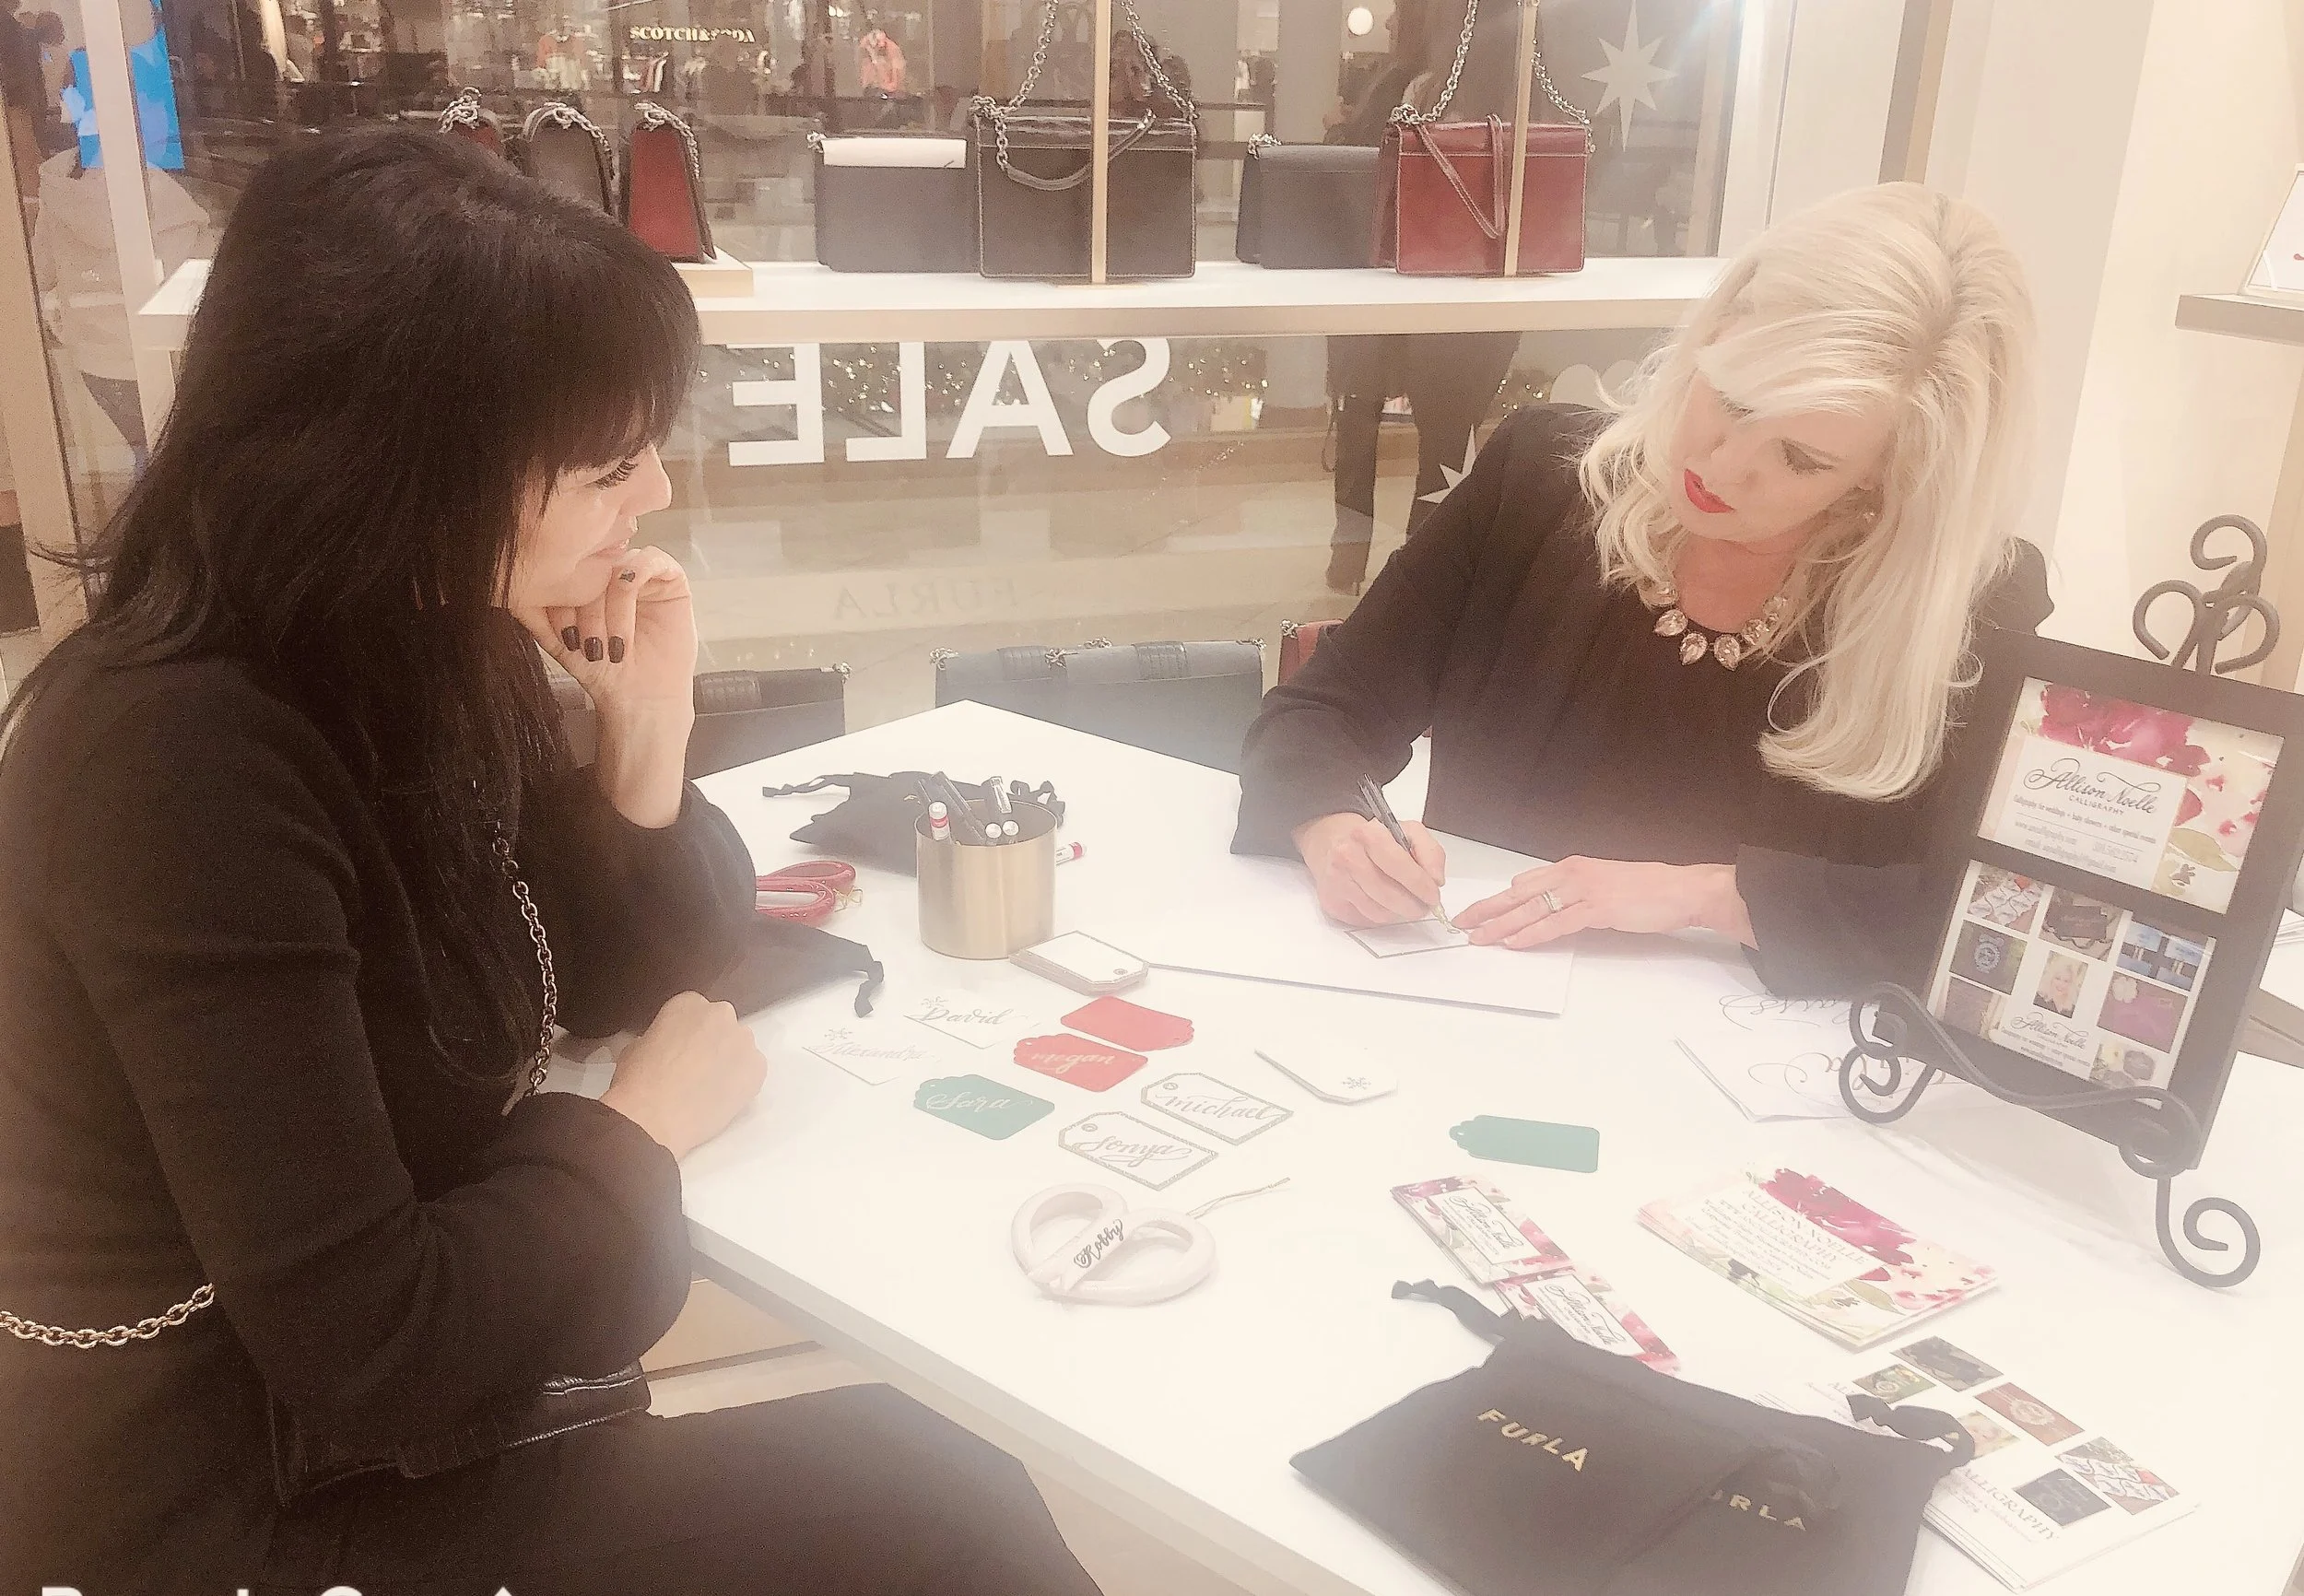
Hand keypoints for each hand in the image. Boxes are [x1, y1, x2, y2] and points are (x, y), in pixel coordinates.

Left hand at [515, 544, 697, 721]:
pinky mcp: (672, 579)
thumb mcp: (560, 642)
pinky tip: (628, 618)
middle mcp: (614, 574)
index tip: (564, 638)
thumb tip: (509, 589)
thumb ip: (535, 615)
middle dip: (585, 606)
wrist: (640, 699)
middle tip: (585, 644)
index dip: (561, 597)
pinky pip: (651, 559)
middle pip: (593, 566)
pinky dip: (635, 580)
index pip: (570, 569)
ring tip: (610, 644)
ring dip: (610, 603)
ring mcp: (643, 575)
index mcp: (588, 583)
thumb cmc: (603, 672)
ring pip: (618, 564)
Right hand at [600, 991, 766, 1159]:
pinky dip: (741, 1081)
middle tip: (694, 1068)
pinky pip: (752, 1070)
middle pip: (720, 1025)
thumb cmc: (636, 1082)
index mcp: (688, 1003)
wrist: (653, 1119)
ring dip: (728, 1061)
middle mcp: (721, 1013)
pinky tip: (721, 1097)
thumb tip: (664, 1045)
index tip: (680, 1050)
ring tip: (708, 1087)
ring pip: (739, 1047)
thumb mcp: (635, 1047)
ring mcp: (743, 1040)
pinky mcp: (758, 1068)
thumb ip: (659, 1037)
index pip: (694, 1010)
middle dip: (711, 1043)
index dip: (687, 1033)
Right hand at [1293, 810, 1446, 926]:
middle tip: (1423, 906)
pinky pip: (1366, 919)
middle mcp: (1347, 856)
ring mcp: (1337, 881)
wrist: (1333, 843)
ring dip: (1399, 913)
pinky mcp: (1333, 902)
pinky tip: (1384, 903)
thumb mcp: (1408, 832)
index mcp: (1368, 834)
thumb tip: (1435, 880)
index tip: (1433, 895)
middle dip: (1413, 905)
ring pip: (1379, 912)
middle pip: (1389, 894)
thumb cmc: (1374, 840)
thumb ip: (1430, 853)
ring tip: (1406, 904)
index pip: (1399, 866)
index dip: (1421, 885)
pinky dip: (1381, 916)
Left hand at [1454, 858, 1753, 949]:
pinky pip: (1556, 923)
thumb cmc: (1646, 890)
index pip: (1523, 883)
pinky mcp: (1597, 909)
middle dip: (1487, 909)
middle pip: (1519, 893)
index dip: (1498, 898)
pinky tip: (1514, 943)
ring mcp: (1584, 890)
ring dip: (1502, 925)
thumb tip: (1543, 900)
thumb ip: (1571, 890)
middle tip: (1461, 922)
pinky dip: (1532, 934)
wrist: (1682, 890)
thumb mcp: (1601, 883)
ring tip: (1479, 938)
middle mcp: (1572, 873)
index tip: (1476, 910)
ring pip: (1532, 909)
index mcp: (1571, 866)